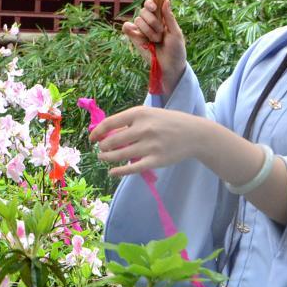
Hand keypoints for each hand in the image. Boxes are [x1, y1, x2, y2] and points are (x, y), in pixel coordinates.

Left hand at [89, 105, 208, 176]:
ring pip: (120, 155)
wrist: (194, 134)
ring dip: (107, 158)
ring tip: (103, 158)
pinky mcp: (156, 160)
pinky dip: (119, 171)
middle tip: (101, 150)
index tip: (92, 138)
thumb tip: (106, 133)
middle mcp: (144, 128)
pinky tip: (112, 172)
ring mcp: (150, 146)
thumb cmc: (168, 122)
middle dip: (103, 147)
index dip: (97, 132)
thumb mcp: (149, 114)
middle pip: (113, 141)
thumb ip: (130, 122)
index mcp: (139, 114)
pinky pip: (132, 168)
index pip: (110, 123)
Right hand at [121, 0, 186, 94]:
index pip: (152, 4)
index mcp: (161, 17)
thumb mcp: (176, 33)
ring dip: (148, 31)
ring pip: (138, 20)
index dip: (151, 3)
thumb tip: (166, 0)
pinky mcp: (134, 37)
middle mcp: (150, 21)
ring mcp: (141, 29)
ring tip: (156, 41)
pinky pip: (127, 27)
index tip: (154, 7)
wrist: (169, 66)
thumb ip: (169, 17)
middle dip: (153, 21)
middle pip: (144, 10)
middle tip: (161, 32)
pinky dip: (130, 28)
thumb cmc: (176, 50)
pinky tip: (138, 35)